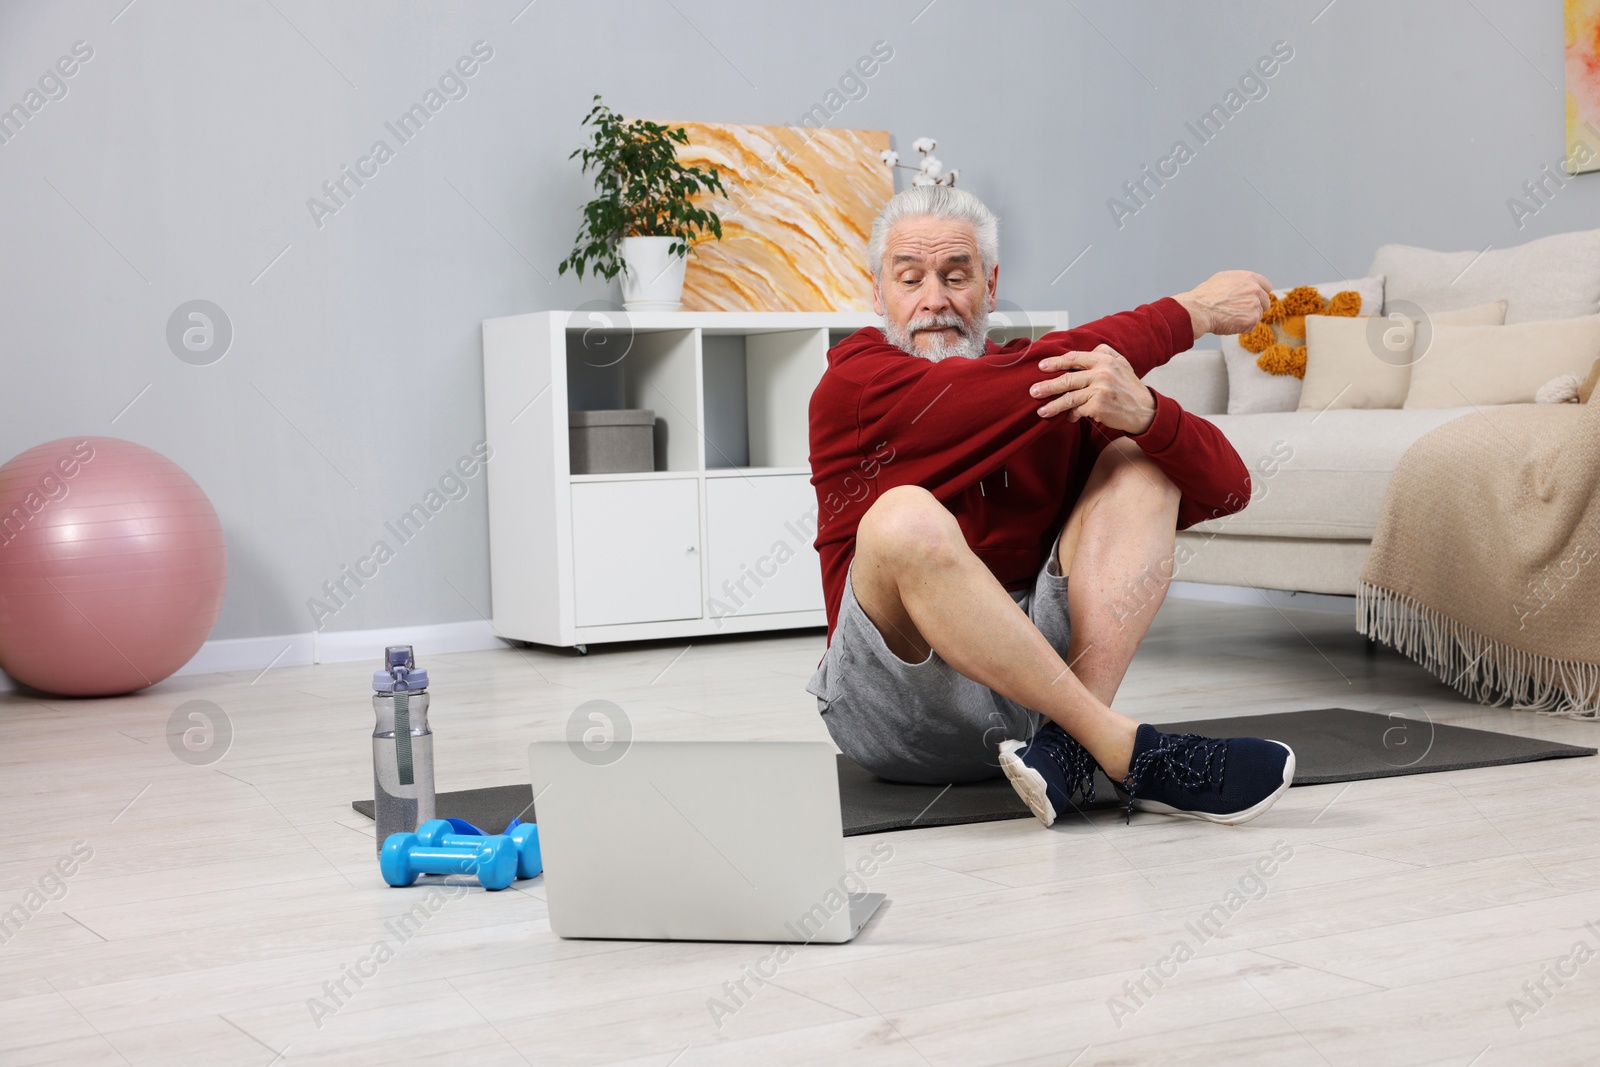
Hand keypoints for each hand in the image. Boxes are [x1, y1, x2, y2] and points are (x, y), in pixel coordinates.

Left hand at [1030, 344, 1155, 433]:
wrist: (1144, 409)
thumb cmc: (1129, 386)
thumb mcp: (1121, 363)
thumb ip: (1103, 353)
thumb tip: (1083, 351)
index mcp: (1104, 359)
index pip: (1074, 358)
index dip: (1056, 362)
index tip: (1041, 366)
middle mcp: (1102, 373)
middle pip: (1067, 379)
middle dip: (1048, 386)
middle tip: (1033, 391)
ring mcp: (1100, 390)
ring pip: (1069, 397)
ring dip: (1053, 406)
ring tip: (1041, 411)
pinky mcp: (1098, 407)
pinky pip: (1078, 411)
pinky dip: (1072, 415)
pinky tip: (1069, 417)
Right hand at [1174, 270, 1271, 337]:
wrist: (1199, 309)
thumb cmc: (1206, 296)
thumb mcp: (1223, 279)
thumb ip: (1239, 283)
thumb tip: (1243, 287)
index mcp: (1249, 278)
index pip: (1266, 286)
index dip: (1259, 294)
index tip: (1254, 299)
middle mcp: (1255, 290)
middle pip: (1265, 302)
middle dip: (1255, 307)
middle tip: (1239, 311)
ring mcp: (1255, 305)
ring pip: (1258, 315)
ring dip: (1247, 318)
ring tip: (1230, 316)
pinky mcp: (1252, 319)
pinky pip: (1251, 326)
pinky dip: (1242, 327)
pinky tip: (1229, 323)